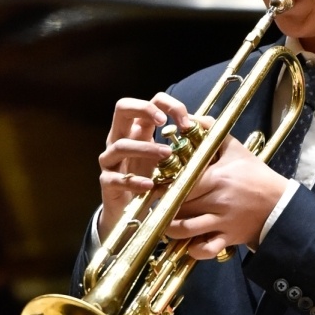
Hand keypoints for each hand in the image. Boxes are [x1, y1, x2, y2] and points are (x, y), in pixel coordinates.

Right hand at [98, 92, 191, 239]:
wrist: (129, 212)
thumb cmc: (150, 180)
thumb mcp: (167, 161)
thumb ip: (182, 146)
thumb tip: (207, 132)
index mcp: (137, 130)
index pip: (149, 103)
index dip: (167, 105)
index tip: (185, 122)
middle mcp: (120, 138)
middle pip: (122, 107)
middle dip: (144, 109)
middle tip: (163, 122)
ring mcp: (110, 160)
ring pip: (121, 145)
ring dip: (146, 148)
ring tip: (166, 155)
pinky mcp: (107, 181)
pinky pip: (117, 179)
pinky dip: (134, 181)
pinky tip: (150, 185)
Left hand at [164, 136, 287, 259]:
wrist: (280, 203)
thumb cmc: (256, 175)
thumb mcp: (237, 150)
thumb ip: (214, 132)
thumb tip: (194, 118)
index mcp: (216, 178)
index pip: (181, 184)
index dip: (165, 188)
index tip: (158, 188)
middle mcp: (217, 201)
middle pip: (179, 207)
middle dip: (164, 208)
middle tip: (156, 207)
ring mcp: (222, 222)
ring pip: (186, 230)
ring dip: (171, 230)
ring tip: (165, 225)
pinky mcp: (228, 238)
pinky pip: (205, 249)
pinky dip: (194, 249)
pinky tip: (188, 244)